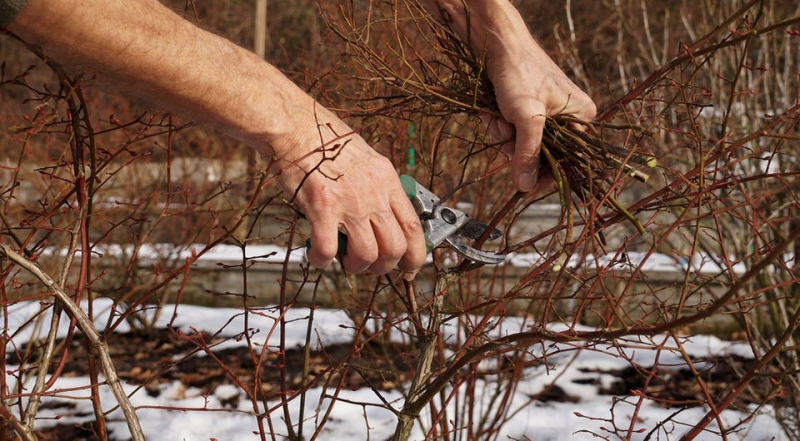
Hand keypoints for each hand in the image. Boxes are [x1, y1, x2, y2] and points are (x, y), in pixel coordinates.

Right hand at [270, 107, 426, 275]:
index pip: (414, 226)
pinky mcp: (322, 209)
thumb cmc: (324, 140)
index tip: (409, 267)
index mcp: (387, 180)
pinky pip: (328, 250)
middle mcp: (373, 193)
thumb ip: (377, 187)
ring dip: (356, 266)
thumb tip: (381, 215)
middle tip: (369, 265)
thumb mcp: (366, 159)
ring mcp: (349, 202)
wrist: (295, 126)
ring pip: (367, 254)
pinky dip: (322, 260)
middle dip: (384, 266)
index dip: (416, 254)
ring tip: (343, 259)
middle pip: (394, 247)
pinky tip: (317, 254)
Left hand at [485, 40, 595, 192]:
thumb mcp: (527, 117)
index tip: (525, 186)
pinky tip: (494, 112)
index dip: (546, 175)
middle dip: (518, 147)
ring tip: (499, 116)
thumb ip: (528, 153)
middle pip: (541, 154)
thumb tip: (525, 187)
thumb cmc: (520, 73)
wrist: (496, 43)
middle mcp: (567, 117)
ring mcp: (544, 114)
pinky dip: (499, 125)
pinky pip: (511, 132)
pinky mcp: (524, 110)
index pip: (568, 161)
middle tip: (507, 133)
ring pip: (522, 144)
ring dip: (505, 136)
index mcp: (581, 117)